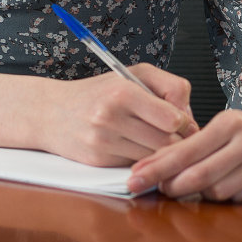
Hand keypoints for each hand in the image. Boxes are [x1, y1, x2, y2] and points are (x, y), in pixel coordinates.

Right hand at [39, 64, 196, 166]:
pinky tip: (134, 148)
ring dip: (160, 153)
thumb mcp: (131, 75)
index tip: (181, 122)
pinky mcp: (99, 160)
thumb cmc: (97, 93)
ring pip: (153, 157)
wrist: (51, 112)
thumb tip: (190, 119)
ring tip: (154, 141)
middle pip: (167, 142)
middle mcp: (111, 116)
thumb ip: (169, 87)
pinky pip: (136, 166)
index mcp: (122, 91)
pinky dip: (140, 160)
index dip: (184, 123)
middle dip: (176, 142)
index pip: (173, 119)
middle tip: (175, 136)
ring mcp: (103, 141)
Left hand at [124, 82, 241, 200]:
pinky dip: (231, 197)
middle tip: (159, 190)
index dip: (157, 167)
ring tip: (204, 183)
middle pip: (199, 175)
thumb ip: (193, 145)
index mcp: (230, 122)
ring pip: (220, 192)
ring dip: (204, 193)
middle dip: (173, 186)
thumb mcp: (223, 127)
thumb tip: (153, 166)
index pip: (185, 150)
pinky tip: (233, 186)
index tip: (135, 178)